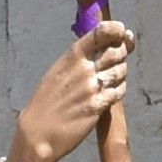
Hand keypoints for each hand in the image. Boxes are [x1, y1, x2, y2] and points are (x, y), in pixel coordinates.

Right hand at [3, 20, 134, 161]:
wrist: (38, 132)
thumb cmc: (47, 102)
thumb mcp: (58, 71)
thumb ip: (78, 58)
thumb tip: (99, 45)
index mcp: (72, 56)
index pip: (101, 33)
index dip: (116, 29)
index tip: (123, 31)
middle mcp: (84, 69)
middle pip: (117, 51)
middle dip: (123, 52)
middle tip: (120, 57)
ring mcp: (92, 88)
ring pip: (121, 70)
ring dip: (121, 72)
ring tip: (113, 77)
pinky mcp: (98, 106)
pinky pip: (119, 91)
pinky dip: (119, 89)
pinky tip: (111, 92)